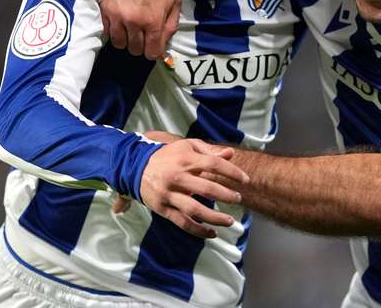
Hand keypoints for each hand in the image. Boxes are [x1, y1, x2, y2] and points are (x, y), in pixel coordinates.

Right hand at [101, 0, 181, 59]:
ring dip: (125, 38)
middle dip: (140, 44)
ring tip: (130, 27)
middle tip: (142, 33)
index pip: (151, 53)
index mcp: (154, 21)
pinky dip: (113, 29)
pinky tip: (120, 20)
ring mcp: (117, 16)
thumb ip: (171, 24)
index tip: (152, 45)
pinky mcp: (104, 8)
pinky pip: (107, 31)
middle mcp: (134, 22)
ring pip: (118, 43)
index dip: (153, 51)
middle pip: (134, 50)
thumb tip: (164, 44)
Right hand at [134, 138, 248, 237]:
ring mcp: (169, 194)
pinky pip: (182, 222)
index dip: (232, 172)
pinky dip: (198, 230)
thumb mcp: (187, 147)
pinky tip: (212, 233)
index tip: (245, 180)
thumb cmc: (168, 156)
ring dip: (215, 217)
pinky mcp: (163, 208)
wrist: (134, 167)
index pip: (214, 164)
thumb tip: (231, 154)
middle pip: (207, 188)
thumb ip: (209, 151)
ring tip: (230, 221)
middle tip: (238, 199)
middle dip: (226, 195)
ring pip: (195, 209)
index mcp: (186, 159)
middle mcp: (178, 177)